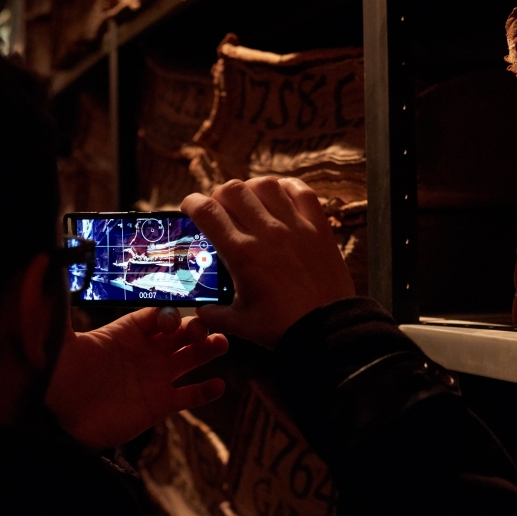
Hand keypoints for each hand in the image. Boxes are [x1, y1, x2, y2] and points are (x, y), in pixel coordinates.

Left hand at [46, 307, 228, 449]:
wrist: (59, 422)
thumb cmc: (59, 378)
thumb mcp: (59, 343)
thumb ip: (59, 310)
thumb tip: (45, 269)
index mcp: (126, 332)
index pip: (157, 314)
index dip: (168, 314)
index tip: (168, 322)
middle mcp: (145, 351)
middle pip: (181, 332)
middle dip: (196, 327)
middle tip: (205, 329)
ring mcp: (155, 378)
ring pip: (191, 359)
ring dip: (208, 349)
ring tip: (222, 344)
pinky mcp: (159, 405)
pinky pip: (189, 396)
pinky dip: (205, 391)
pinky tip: (218, 385)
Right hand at [181, 177, 355, 348]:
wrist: (327, 330)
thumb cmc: (283, 328)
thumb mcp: (240, 324)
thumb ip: (214, 314)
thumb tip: (200, 309)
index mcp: (242, 254)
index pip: (207, 211)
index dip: (191, 203)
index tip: (189, 208)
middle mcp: (266, 232)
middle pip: (233, 189)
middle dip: (218, 195)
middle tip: (219, 209)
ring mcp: (295, 226)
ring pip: (265, 185)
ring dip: (250, 189)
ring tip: (248, 202)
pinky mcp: (318, 227)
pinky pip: (301, 191)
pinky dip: (286, 187)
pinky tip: (279, 196)